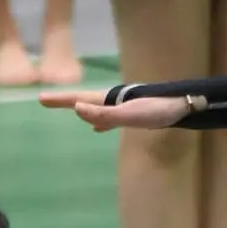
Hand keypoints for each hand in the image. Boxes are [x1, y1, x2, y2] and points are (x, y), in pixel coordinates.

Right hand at [40, 90, 194, 130]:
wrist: (186, 106)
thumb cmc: (159, 111)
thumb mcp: (131, 115)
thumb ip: (105, 114)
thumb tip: (77, 109)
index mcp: (111, 100)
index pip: (80, 99)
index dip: (61, 100)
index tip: (40, 98)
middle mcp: (115, 100)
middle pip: (85, 100)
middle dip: (66, 101)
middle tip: (45, 101)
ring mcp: (125, 106)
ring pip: (97, 107)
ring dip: (82, 109)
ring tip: (70, 112)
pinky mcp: (136, 114)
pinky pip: (110, 117)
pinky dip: (100, 121)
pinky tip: (98, 129)